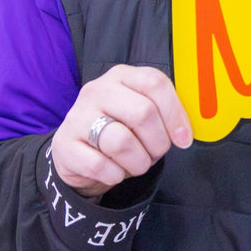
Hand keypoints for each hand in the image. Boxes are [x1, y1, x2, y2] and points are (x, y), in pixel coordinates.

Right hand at [51, 65, 192, 197]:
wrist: (77, 154)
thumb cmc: (120, 129)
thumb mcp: (140, 111)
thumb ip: (163, 112)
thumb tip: (186, 133)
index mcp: (122, 75)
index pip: (154, 82)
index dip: (175, 112)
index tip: (184, 138)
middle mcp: (98, 90)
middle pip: (143, 113)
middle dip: (158, 142)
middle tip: (156, 153)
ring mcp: (78, 116)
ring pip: (122, 142)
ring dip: (139, 162)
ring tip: (137, 164)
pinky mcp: (65, 145)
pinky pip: (101, 166)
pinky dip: (116, 175)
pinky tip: (115, 171)